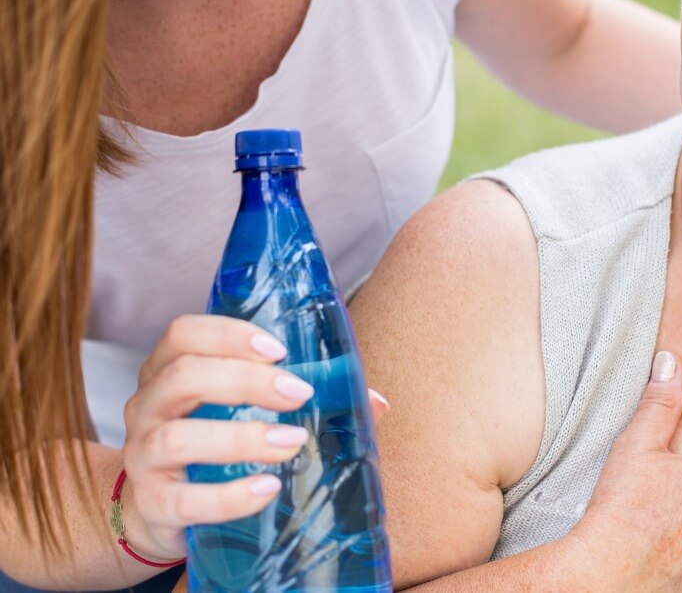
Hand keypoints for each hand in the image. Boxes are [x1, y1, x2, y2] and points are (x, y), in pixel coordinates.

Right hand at [118, 315, 388, 563]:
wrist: (163, 509)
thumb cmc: (216, 444)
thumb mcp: (246, 410)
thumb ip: (304, 397)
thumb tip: (377, 402)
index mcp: (168, 369)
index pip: (183, 334)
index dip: (228, 335)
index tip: (279, 348)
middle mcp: (146, 406)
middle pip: (183, 377)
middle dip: (246, 381)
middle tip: (298, 394)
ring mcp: (141, 456)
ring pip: (176, 438)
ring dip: (240, 437)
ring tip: (292, 443)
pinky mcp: (151, 504)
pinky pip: (182, 500)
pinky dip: (228, 495)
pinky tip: (267, 489)